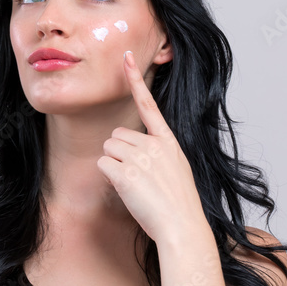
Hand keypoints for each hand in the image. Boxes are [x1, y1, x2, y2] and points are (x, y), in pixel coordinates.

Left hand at [95, 50, 206, 244]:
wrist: (183, 228)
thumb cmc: (178, 205)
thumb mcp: (175, 170)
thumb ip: (156, 155)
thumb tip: (131, 153)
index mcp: (169, 142)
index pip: (149, 105)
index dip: (135, 79)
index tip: (126, 57)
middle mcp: (154, 145)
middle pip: (116, 135)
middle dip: (119, 154)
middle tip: (136, 177)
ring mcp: (140, 158)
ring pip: (108, 149)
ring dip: (114, 165)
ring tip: (135, 184)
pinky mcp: (125, 174)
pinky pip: (103, 165)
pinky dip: (109, 178)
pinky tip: (127, 190)